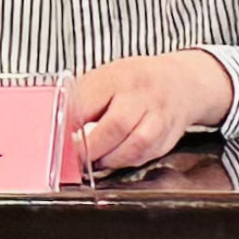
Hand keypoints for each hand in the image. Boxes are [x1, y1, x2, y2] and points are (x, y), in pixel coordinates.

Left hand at [65, 49, 235, 176]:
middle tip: (74, 158)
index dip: (69, 127)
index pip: (89, 103)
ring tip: (95, 161)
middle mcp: (144, 95)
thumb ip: (83, 100)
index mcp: (119, 77)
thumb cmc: (134, 81)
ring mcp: (161, 116)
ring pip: (135, 145)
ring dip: (110, 159)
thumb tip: (57, 130)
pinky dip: (127, 161)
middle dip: (90, 149)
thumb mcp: (105, 78)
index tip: (57, 141)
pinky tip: (116, 158)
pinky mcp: (170, 136)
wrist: (181, 81)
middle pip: (116, 126)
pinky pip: (146, 155)